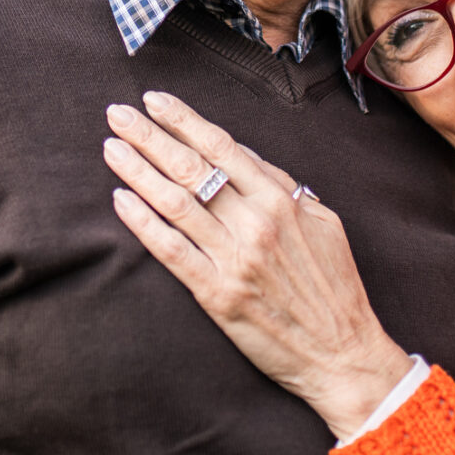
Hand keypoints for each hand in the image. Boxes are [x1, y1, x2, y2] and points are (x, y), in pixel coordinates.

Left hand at [102, 91, 411, 439]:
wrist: (342, 354)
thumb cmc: (334, 286)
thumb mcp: (322, 221)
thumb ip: (280, 184)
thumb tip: (240, 153)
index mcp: (280, 200)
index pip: (222, 146)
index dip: (183, 120)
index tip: (154, 100)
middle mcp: (255, 224)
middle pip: (191, 168)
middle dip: (149, 136)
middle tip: (116, 114)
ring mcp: (234, 260)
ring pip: (175, 203)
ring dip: (137, 171)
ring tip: (111, 148)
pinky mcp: (217, 295)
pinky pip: (171, 251)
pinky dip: (143, 223)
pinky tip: (121, 200)